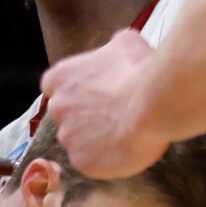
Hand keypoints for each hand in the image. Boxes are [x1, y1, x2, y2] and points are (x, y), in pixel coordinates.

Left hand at [37, 28, 169, 180]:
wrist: (152, 104)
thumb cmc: (138, 70)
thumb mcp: (124, 44)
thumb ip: (110, 49)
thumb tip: (116, 47)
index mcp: (60, 77)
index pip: (53, 87)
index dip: (74, 93)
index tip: (91, 97)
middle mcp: (57, 107)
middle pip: (65, 116)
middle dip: (84, 118)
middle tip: (112, 118)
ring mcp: (68, 136)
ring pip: (77, 141)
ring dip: (94, 140)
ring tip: (122, 135)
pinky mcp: (82, 162)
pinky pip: (91, 163)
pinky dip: (105, 160)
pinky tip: (124, 150)